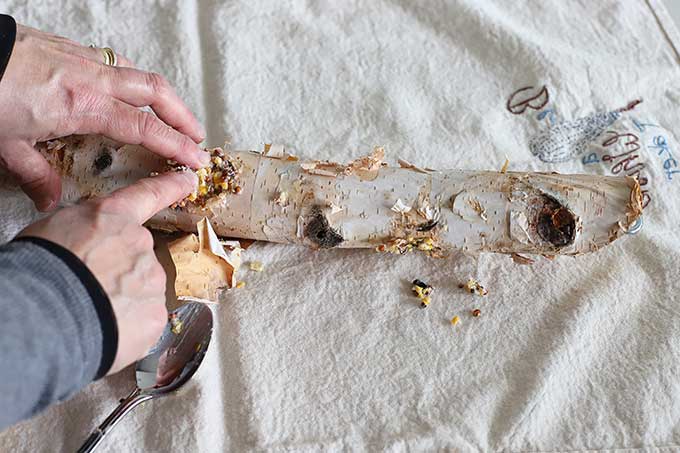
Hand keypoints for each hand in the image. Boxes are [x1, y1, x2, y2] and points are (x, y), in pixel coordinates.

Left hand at [0, 24, 208, 210]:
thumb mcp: (6, 145)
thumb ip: (36, 175)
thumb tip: (50, 201)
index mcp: (83, 105)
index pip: (145, 127)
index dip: (176, 144)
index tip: (196, 159)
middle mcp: (92, 79)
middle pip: (156, 92)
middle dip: (183, 114)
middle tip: (197, 136)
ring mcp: (83, 59)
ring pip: (139, 73)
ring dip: (163, 96)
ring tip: (171, 114)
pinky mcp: (69, 47)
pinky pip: (115, 62)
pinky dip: (133, 79)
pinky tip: (128, 91)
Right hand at [20, 170, 196, 374]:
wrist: (46, 314)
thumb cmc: (40, 270)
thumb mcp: (56, 229)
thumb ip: (88, 230)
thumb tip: (90, 241)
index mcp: (112, 218)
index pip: (148, 194)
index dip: (170, 186)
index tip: (187, 180)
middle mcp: (140, 243)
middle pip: (138, 256)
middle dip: (119, 272)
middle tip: (89, 286)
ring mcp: (152, 279)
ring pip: (143, 290)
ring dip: (123, 300)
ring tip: (92, 310)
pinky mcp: (155, 313)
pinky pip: (144, 319)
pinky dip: (128, 325)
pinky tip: (105, 327)